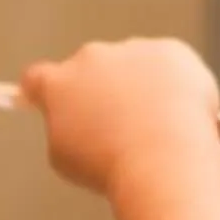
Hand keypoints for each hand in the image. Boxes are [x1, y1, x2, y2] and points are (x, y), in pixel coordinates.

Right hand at [20, 39, 219, 196]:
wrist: (161, 162)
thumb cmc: (111, 169)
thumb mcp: (65, 157)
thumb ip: (63, 127)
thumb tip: (72, 119)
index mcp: (58, 83)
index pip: (38, 77)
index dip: (41, 89)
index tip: (48, 98)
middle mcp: (91, 57)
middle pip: (91, 68)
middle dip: (101, 88)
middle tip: (122, 122)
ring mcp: (131, 50)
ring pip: (134, 65)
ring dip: (140, 85)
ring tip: (158, 127)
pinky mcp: (170, 51)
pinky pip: (170, 65)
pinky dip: (175, 84)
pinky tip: (182, 114)